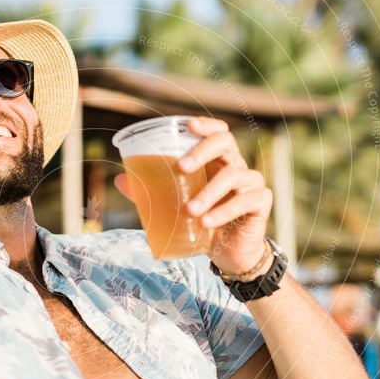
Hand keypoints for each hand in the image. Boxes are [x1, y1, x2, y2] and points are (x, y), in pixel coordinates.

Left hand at [115, 117, 271, 274]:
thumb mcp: (177, 205)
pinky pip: (245, 201)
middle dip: (202, 151)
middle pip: (225, 143)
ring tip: (190, 211)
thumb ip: (152, 192)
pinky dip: (224, 211)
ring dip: (209, 192)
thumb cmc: (203, 222)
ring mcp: (251, 183)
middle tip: (181, 167)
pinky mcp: (261, 203)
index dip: (205, 125)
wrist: (229, 253)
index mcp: (217, 161)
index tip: (188, 125)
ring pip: (233, 175)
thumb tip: (118, 180)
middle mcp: (236, 165)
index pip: (217, 132)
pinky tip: (208, 222)